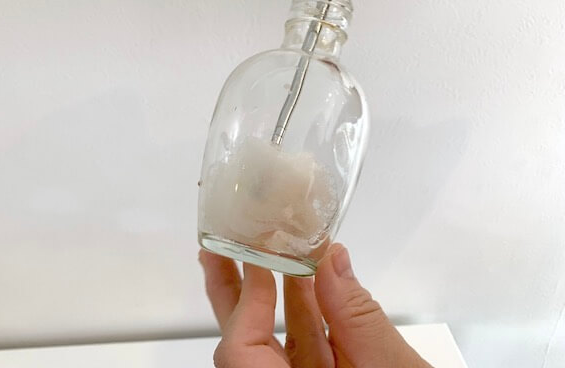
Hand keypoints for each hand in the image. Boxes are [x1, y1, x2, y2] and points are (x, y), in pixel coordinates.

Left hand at [199, 244, 431, 366]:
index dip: (246, 301)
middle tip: (216, 252)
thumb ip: (359, 318)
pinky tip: (310, 280)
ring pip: (275, 342)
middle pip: (243, 344)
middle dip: (232, 295)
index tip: (256, 260)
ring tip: (269, 250)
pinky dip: (308, 311)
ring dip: (274, 294)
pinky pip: (306, 347)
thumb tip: (332, 260)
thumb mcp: (390, 367)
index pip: (242, 351)